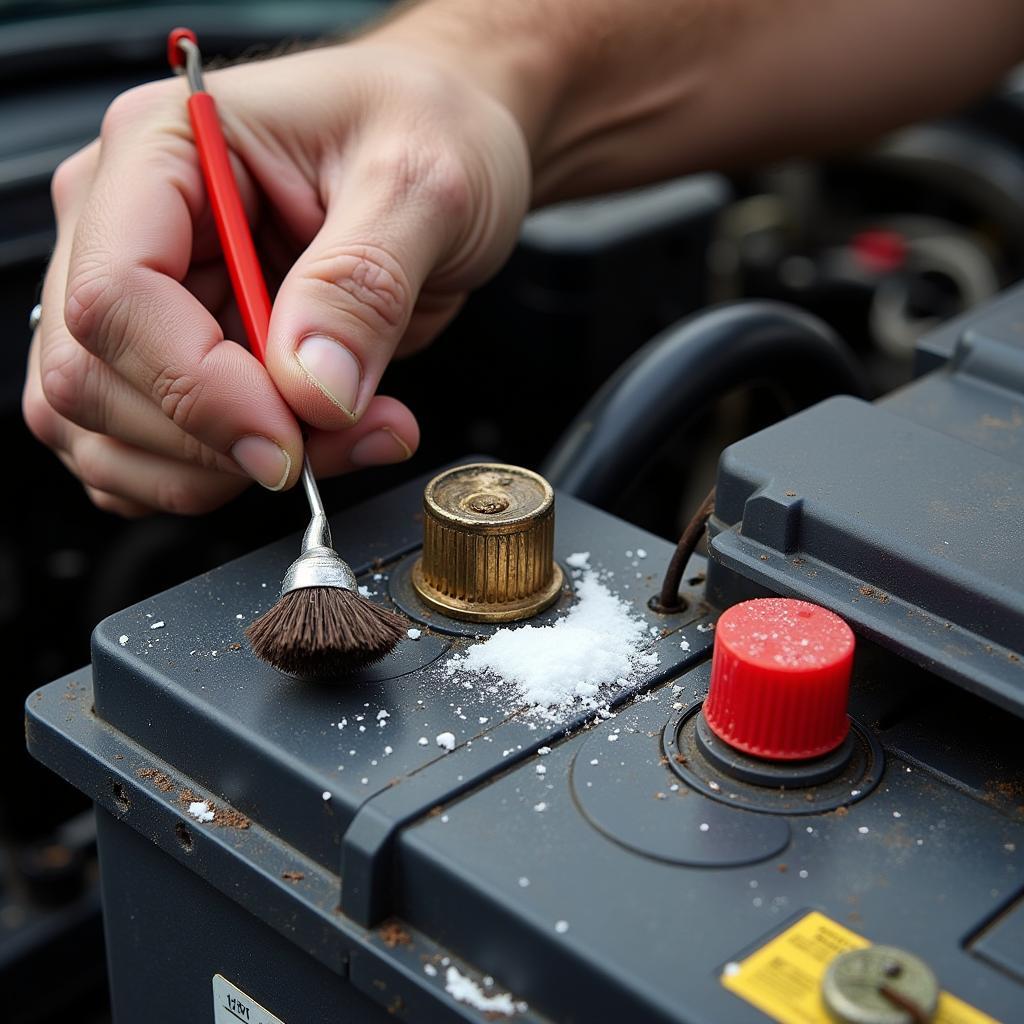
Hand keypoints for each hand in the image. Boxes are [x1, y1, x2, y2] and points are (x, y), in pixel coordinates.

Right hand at [22, 33, 530, 514]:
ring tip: (343, 437)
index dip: (197, 390)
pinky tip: (303, 448)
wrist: (446, 149)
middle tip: (339, 436)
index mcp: (164, 150)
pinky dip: (216, 479)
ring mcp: (148, 299)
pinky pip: (145, 453)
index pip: (119, 295)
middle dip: (217, 442)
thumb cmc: (426, 129)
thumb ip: (363, 284)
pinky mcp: (178, 357)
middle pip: (93, 377)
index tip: (289, 441)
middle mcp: (131, 224)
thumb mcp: (422, 186)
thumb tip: (310, 386)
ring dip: (219, 473)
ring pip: (105, 433)